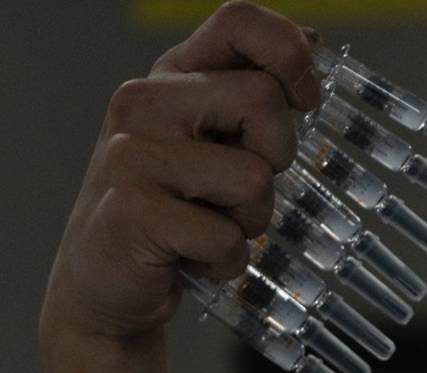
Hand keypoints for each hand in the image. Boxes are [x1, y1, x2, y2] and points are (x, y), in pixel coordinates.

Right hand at [39, 0, 321, 346]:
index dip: (289, 52)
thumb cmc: (174, 212)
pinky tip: (190, 259)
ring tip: (206, 228)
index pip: (239, 21)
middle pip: (264, 102)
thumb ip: (254, 94)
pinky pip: (227, 237)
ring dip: (249, 221)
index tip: (306, 99)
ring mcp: (132, 155)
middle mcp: (145, 103)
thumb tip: (314, 43)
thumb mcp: (214, 141)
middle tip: (235, 193)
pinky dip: (225, 261)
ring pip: (254, 178)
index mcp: (172, 78)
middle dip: (275, 159)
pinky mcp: (132, 213)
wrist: (104, 284)